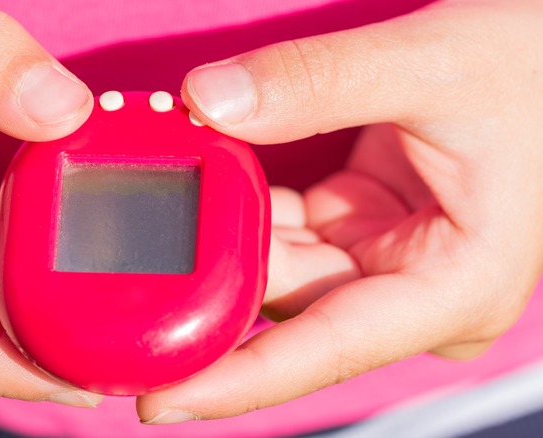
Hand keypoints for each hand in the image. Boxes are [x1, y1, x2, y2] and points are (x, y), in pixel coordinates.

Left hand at [138, 0, 542, 422]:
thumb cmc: (529, 68)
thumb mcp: (430, 65)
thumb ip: (317, 82)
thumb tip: (206, 103)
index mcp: (450, 287)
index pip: (326, 349)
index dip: (239, 381)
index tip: (159, 401)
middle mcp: (412, 292)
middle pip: (288, 314)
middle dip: (205, 301)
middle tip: (115, 301)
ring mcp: (383, 264)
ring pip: (277, 270)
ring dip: (215, 243)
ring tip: (143, 229)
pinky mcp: (359, 231)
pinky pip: (282, 232)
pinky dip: (238, 211)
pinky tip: (193, 190)